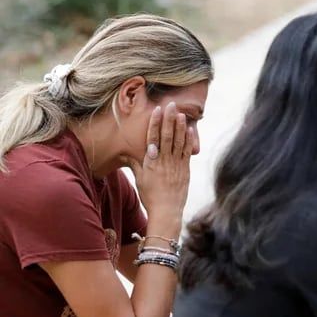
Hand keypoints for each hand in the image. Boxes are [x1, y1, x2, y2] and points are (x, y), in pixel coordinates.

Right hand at [126, 102, 192, 223]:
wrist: (166, 211)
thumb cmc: (150, 196)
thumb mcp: (140, 178)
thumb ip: (135, 163)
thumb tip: (125, 152)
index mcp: (151, 162)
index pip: (152, 138)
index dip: (155, 123)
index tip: (157, 111)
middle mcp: (164, 161)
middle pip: (166, 136)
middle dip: (169, 120)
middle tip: (171, 105)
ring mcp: (176, 165)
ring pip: (178, 142)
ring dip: (180, 127)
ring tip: (181, 113)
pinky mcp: (186, 170)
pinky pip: (187, 152)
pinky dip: (189, 140)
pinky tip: (191, 130)